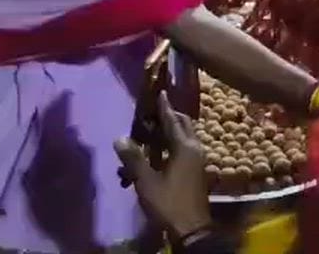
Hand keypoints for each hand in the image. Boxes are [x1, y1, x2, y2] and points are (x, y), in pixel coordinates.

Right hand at [114, 92, 210, 239]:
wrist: (191, 228)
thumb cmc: (168, 202)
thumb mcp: (146, 181)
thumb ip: (133, 159)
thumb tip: (119, 138)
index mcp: (185, 147)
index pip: (173, 120)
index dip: (165, 107)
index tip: (161, 92)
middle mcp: (196, 149)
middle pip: (185, 125)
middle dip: (172, 115)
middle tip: (156, 109)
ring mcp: (198, 160)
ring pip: (187, 136)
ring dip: (173, 129)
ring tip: (156, 127)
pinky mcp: (197, 170)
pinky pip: (187, 147)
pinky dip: (175, 142)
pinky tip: (162, 149)